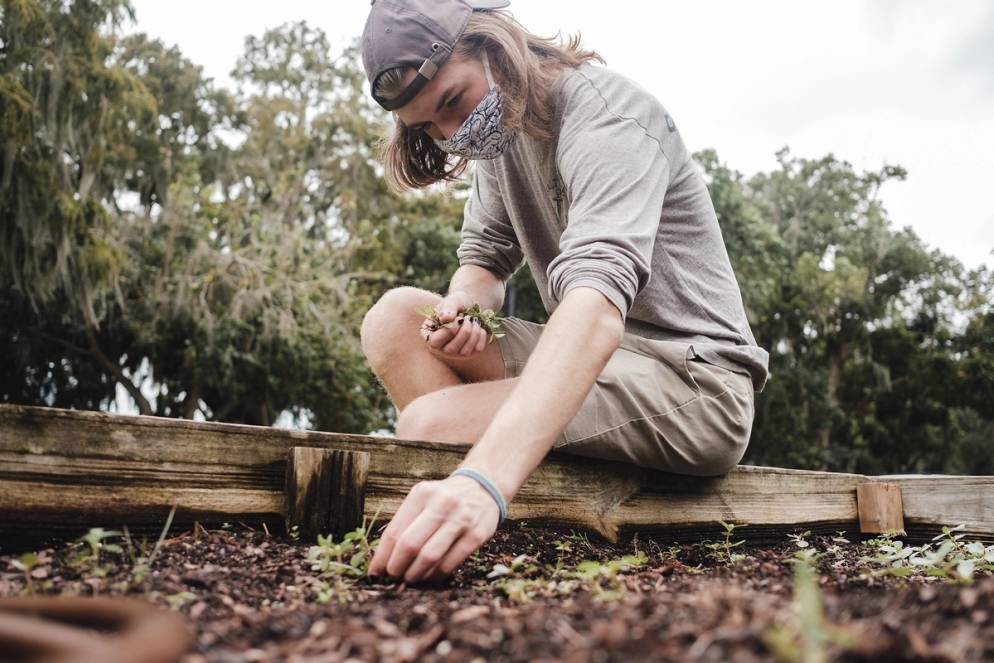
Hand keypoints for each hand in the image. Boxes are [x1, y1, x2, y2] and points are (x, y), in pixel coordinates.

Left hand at [367, 474, 499, 582]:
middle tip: (392, 578)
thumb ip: (406, 523)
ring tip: (409, 580)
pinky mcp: (476, 535)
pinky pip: (450, 563)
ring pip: (429, 556)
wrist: (484, 488)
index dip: (381, 557)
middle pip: (410, 545)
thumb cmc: (444, 499)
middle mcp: (441, 504)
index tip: (375, 572)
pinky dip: (435, 576)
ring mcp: (461, 519)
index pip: (395, 532)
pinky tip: (429, 578)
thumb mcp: (424, 499)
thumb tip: (383, 559)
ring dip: (415, 575)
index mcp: (422, 494)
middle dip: (396, 568)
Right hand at [422, 291, 489, 357]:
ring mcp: (454, 353)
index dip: (449, 331)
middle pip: (450, 350)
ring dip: (473, 333)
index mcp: (429, 335)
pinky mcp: (469, 353)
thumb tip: (447, 318)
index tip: (458, 318)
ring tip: (473, 320)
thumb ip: (448, 307)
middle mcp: (439, 348)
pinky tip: (478, 327)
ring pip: (465, 352)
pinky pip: (477, 349)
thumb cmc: (457, 304)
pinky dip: (481, 336)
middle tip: (468, 318)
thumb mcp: (452, 300)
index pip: (435, 342)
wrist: (470, 307)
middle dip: (463, 331)